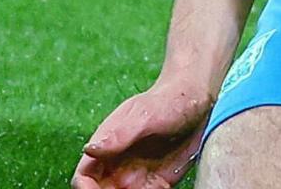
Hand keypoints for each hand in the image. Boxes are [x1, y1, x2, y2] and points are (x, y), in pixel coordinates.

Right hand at [74, 78, 211, 188]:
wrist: (196, 102)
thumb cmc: (167, 101)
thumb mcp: (143, 116)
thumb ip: (118, 135)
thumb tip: (88, 149)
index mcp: (106, 147)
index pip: (84, 176)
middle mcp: (117, 165)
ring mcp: (137, 175)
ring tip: (153, 188)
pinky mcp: (158, 183)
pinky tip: (164, 187)